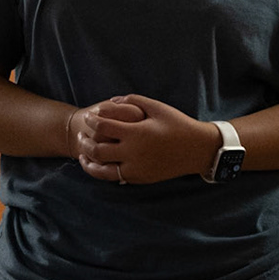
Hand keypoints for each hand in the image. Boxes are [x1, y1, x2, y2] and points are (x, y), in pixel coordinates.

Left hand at [75, 94, 215, 185]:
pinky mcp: (140, 179)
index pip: (103, 127)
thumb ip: (133, 100)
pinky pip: (114, 178)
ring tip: (83, 153)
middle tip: (81, 134)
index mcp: (137, 134)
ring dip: (88, 162)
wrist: (197, 150)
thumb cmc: (178, 125)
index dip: (92, 121)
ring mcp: (136, 169)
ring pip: (102, 170)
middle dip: (85, 142)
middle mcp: (134, 154)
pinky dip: (102, 171)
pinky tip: (98, 164)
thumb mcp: (157, 107)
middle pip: (97, 150)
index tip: (88, 116)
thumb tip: (111, 100)